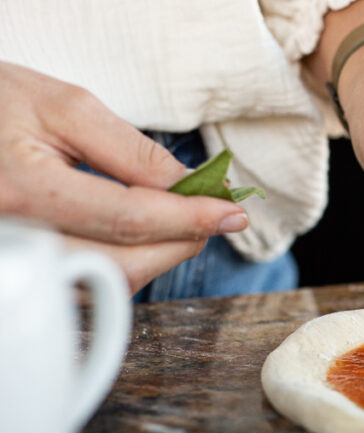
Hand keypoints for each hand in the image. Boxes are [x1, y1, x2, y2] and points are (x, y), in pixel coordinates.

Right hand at [0, 61, 249, 291]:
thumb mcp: (64, 107)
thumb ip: (131, 152)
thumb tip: (191, 187)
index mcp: (24, 190)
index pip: (129, 218)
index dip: (190, 218)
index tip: (233, 212)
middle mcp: (16, 238)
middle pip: (121, 265)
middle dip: (179, 243)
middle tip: (212, 218)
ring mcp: (17, 262)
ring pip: (105, 284)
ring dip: (156, 258)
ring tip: (179, 222)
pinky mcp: (22, 272)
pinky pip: (84, 286)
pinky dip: (124, 265)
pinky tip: (139, 236)